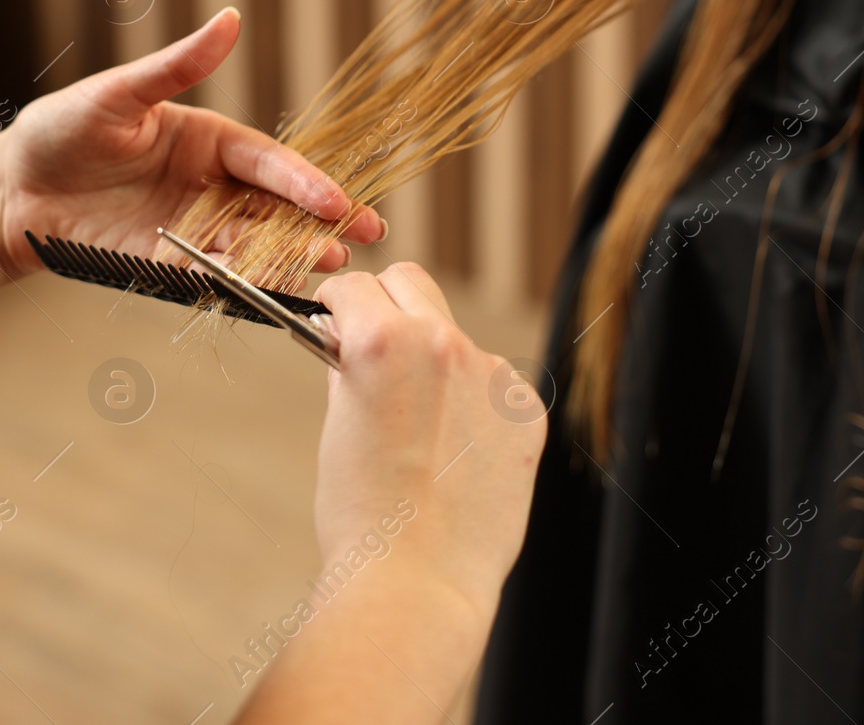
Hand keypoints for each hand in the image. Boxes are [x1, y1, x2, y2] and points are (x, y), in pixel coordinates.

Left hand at [0, 8, 384, 277]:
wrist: (13, 190)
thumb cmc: (61, 129)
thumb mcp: (119, 93)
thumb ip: (176, 65)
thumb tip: (228, 19)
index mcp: (208, 140)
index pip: (268, 161)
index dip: (304, 180)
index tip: (336, 200)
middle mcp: (210, 184)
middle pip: (277, 206)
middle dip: (322, 222)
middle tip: (366, 237)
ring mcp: (193, 227)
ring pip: (254, 244)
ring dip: (293, 256)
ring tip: (330, 267)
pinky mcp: (169, 264)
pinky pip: (214, 276)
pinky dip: (245, 284)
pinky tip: (275, 291)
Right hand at [312, 264, 546, 619]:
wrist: (415, 581)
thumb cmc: (361, 513)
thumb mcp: (338, 424)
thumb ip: (351, 369)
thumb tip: (352, 338)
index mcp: (384, 341)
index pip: (356, 287)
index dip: (337, 303)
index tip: (335, 318)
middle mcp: (444, 343)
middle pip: (411, 282)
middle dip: (385, 303)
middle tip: (372, 341)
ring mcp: (494, 376)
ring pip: (457, 339)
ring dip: (436, 362)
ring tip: (419, 430)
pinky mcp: (527, 412)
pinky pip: (495, 388)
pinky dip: (475, 407)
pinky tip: (458, 455)